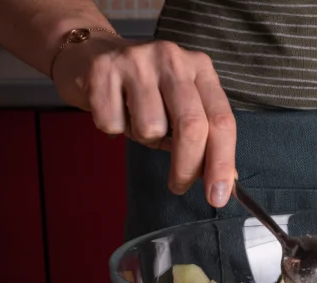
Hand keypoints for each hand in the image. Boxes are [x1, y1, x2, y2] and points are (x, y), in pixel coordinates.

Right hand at [52, 35, 236, 207]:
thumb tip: (224, 182)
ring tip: (137, 121)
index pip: (222, 120)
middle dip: (186, 167)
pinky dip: (115, 129)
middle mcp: (173, 60)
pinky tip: (114, 109)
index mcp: (200, 69)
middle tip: (178, 186)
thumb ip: (204, 139)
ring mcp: (137, 61)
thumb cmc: (145, 91)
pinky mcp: (103, 69)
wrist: (92, 53)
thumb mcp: (181, 108)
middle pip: (191, 126)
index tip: (218, 195)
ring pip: (150, 128)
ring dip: (144, 138)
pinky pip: (114, 124)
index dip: (222, 162)